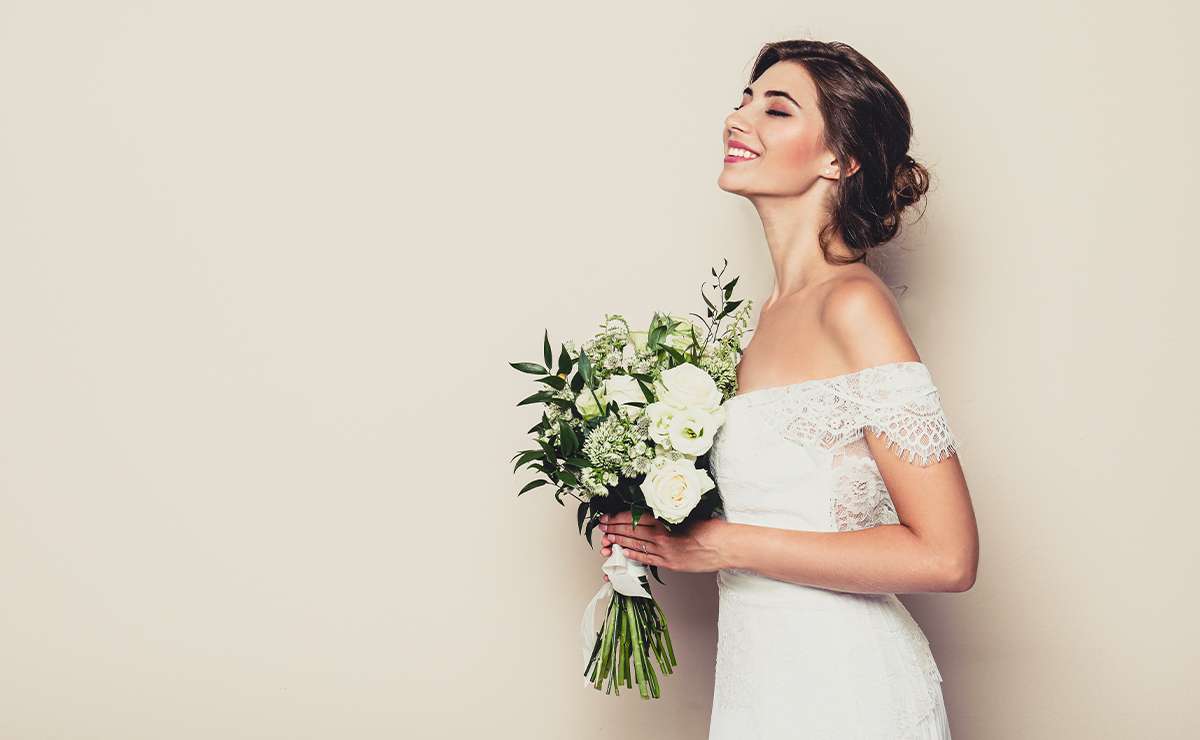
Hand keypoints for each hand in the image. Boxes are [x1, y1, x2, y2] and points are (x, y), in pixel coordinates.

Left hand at [598, 511, 726, 579]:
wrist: (726, 546)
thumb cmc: (712, 527)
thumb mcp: (689, 512)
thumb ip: (670, 512)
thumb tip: (655, 507)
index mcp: (666, 521)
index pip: (634, 518)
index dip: (618, 517)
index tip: (608, 516)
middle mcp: (662, 537)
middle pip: (632, 531)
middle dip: (614, 528)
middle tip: (602, 526)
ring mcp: (665, 552)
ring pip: (636, 545)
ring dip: (620, 542)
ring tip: (608, 539)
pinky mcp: (671, 564)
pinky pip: (648, 559)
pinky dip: (635, 555)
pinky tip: (625, 552)